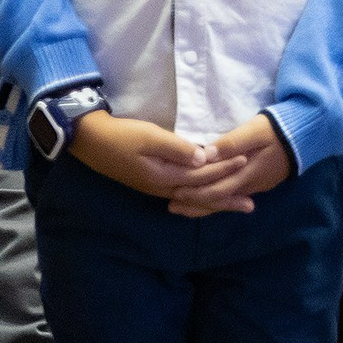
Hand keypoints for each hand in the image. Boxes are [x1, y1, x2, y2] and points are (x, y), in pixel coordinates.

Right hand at [68, 111, 238, 198]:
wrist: (91, 140)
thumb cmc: (122, 136)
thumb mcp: (150, 137)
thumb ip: (177, 149)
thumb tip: (203, 159)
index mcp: (163, 177)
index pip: (201, 176)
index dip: (224, 168)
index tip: (246, 161)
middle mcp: (161, 188)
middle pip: (200, 196)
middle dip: (225, 200)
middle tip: (251, 206)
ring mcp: (156, 188)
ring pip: (192, 198)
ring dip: (214, 203)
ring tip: (236, 207)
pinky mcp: (152, 183)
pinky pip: (182, 194)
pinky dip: (199, 198)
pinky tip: (206, 199)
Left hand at [167, 115, 292, 216]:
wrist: (308, 133)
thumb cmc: (279, 129)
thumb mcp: (255, 130)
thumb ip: (232, 143)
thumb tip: (206, 154)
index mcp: (248, 174)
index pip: (217, 190)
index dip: (195, 193)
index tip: (174, 191)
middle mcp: (251, 185)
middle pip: (219, 200)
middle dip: (195, 203)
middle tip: (171, 204)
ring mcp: (257, 186)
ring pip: (226, 200)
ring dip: (204, 204)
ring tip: (184, 206)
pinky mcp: (260, 182)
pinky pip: (234, 195)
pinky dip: (218, 199)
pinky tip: (210, 198)